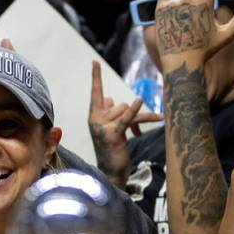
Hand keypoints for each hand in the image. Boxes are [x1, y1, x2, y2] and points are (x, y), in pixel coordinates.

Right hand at [88, 60, 160, 186]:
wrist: (111, 172)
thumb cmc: (112, 150)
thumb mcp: (109, 128)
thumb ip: (109, 111)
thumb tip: (111, 98)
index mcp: (94, 116)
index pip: (96, 92)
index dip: (96, 76)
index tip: (95, 61)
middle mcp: (95, 119)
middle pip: (119, 104)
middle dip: (131, 115)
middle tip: (135, 132)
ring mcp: (103, 127)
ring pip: (126, 111)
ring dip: (138, 121)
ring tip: (137, 135)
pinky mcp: (113, 134)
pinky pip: (127, 119)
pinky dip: (135, 111)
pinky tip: (140, 101)